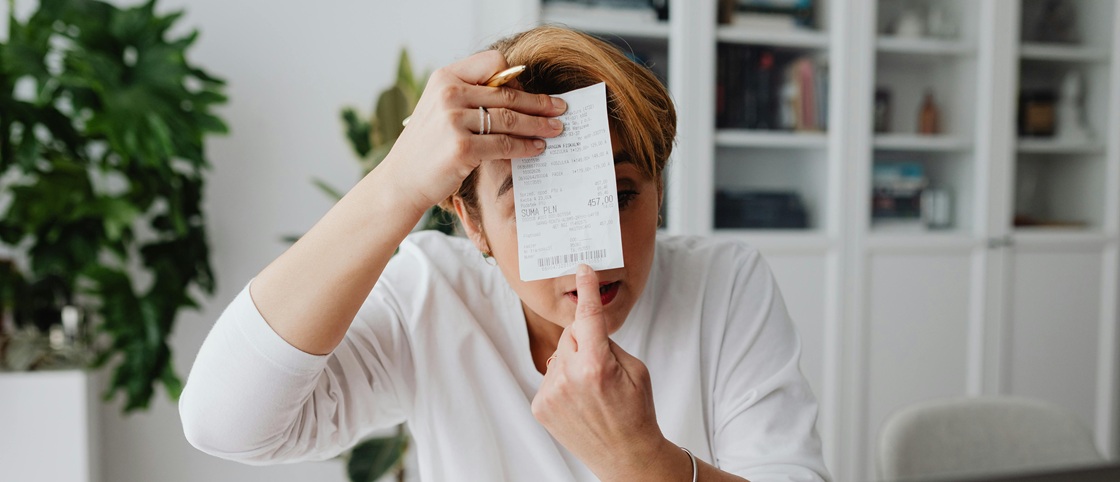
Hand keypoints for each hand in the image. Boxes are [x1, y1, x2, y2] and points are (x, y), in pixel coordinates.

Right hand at [378, 50, 566, 215]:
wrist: (402, 180)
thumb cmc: (427, 146)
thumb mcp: (440, 108)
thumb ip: (470, 96)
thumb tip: (518, 95)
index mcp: (445, 77)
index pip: (492, 62)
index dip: (516, 78)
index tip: (532, 92)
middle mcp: (448, 94)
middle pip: (507, 93)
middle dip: (539, 103)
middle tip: (561, 109)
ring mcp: (454, 121)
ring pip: (510, 119)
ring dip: (538, 125)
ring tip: (556, 130)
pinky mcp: (462, 148)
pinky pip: (505, 144)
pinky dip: (526, 146)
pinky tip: (538, 148)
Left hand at [531, 265, 683, 480]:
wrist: (626, 456)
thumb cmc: (636, 411)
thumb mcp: (636, 370)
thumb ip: (608, 345)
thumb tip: (586, 331)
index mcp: (597, 364)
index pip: (589, 316)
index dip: (587, 290)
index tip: (583, 268)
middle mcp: (569, 376)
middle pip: (571, 335)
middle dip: (586, 342)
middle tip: (603, 368)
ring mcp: (551, 393)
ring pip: (559, 356)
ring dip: (573, 364)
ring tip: (592, 392)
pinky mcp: (540, 406)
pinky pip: (550, 377)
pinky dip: (563, 383)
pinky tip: (579, 403)